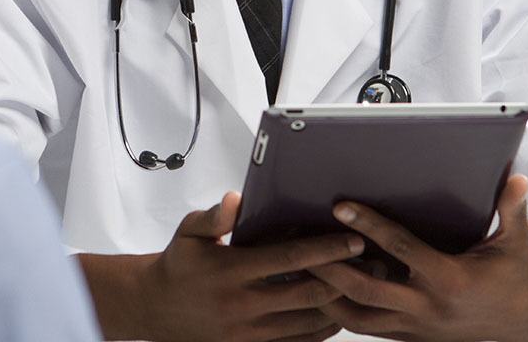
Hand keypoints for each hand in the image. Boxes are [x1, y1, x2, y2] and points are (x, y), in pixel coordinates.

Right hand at [131, 192, 364, 341]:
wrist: (155, 308)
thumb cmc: (178, 265)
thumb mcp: (189, 232)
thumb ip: (215, 216)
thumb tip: (238, 199)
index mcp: (231, 271)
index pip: (290, 259)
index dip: (326, 249)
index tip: (353, 239)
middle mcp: (242, 305)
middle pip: (309, 294)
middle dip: (344, 277)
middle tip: (372, 263)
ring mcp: (249, 332)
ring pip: (309, 324)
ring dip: (339, 306)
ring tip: (363, 287)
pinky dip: (321, 331)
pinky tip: (337, 315)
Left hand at [309, 175, 527, 341]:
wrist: (527, 321)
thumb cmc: (519, 274)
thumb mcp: (519, 240)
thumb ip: (512, 208)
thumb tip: (515, 177)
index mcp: (450, 279)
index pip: (400, 249)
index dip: (369, 225)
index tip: (340, 206)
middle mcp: (427, 307)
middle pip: (364, 289)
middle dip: (330, 266)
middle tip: (300, 242)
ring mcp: (416, 327)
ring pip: (357, 317)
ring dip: (326, 294)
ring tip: (300, 267)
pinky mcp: (410, 337)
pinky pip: (366, 328)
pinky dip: (340, 312)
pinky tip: (321, 291)